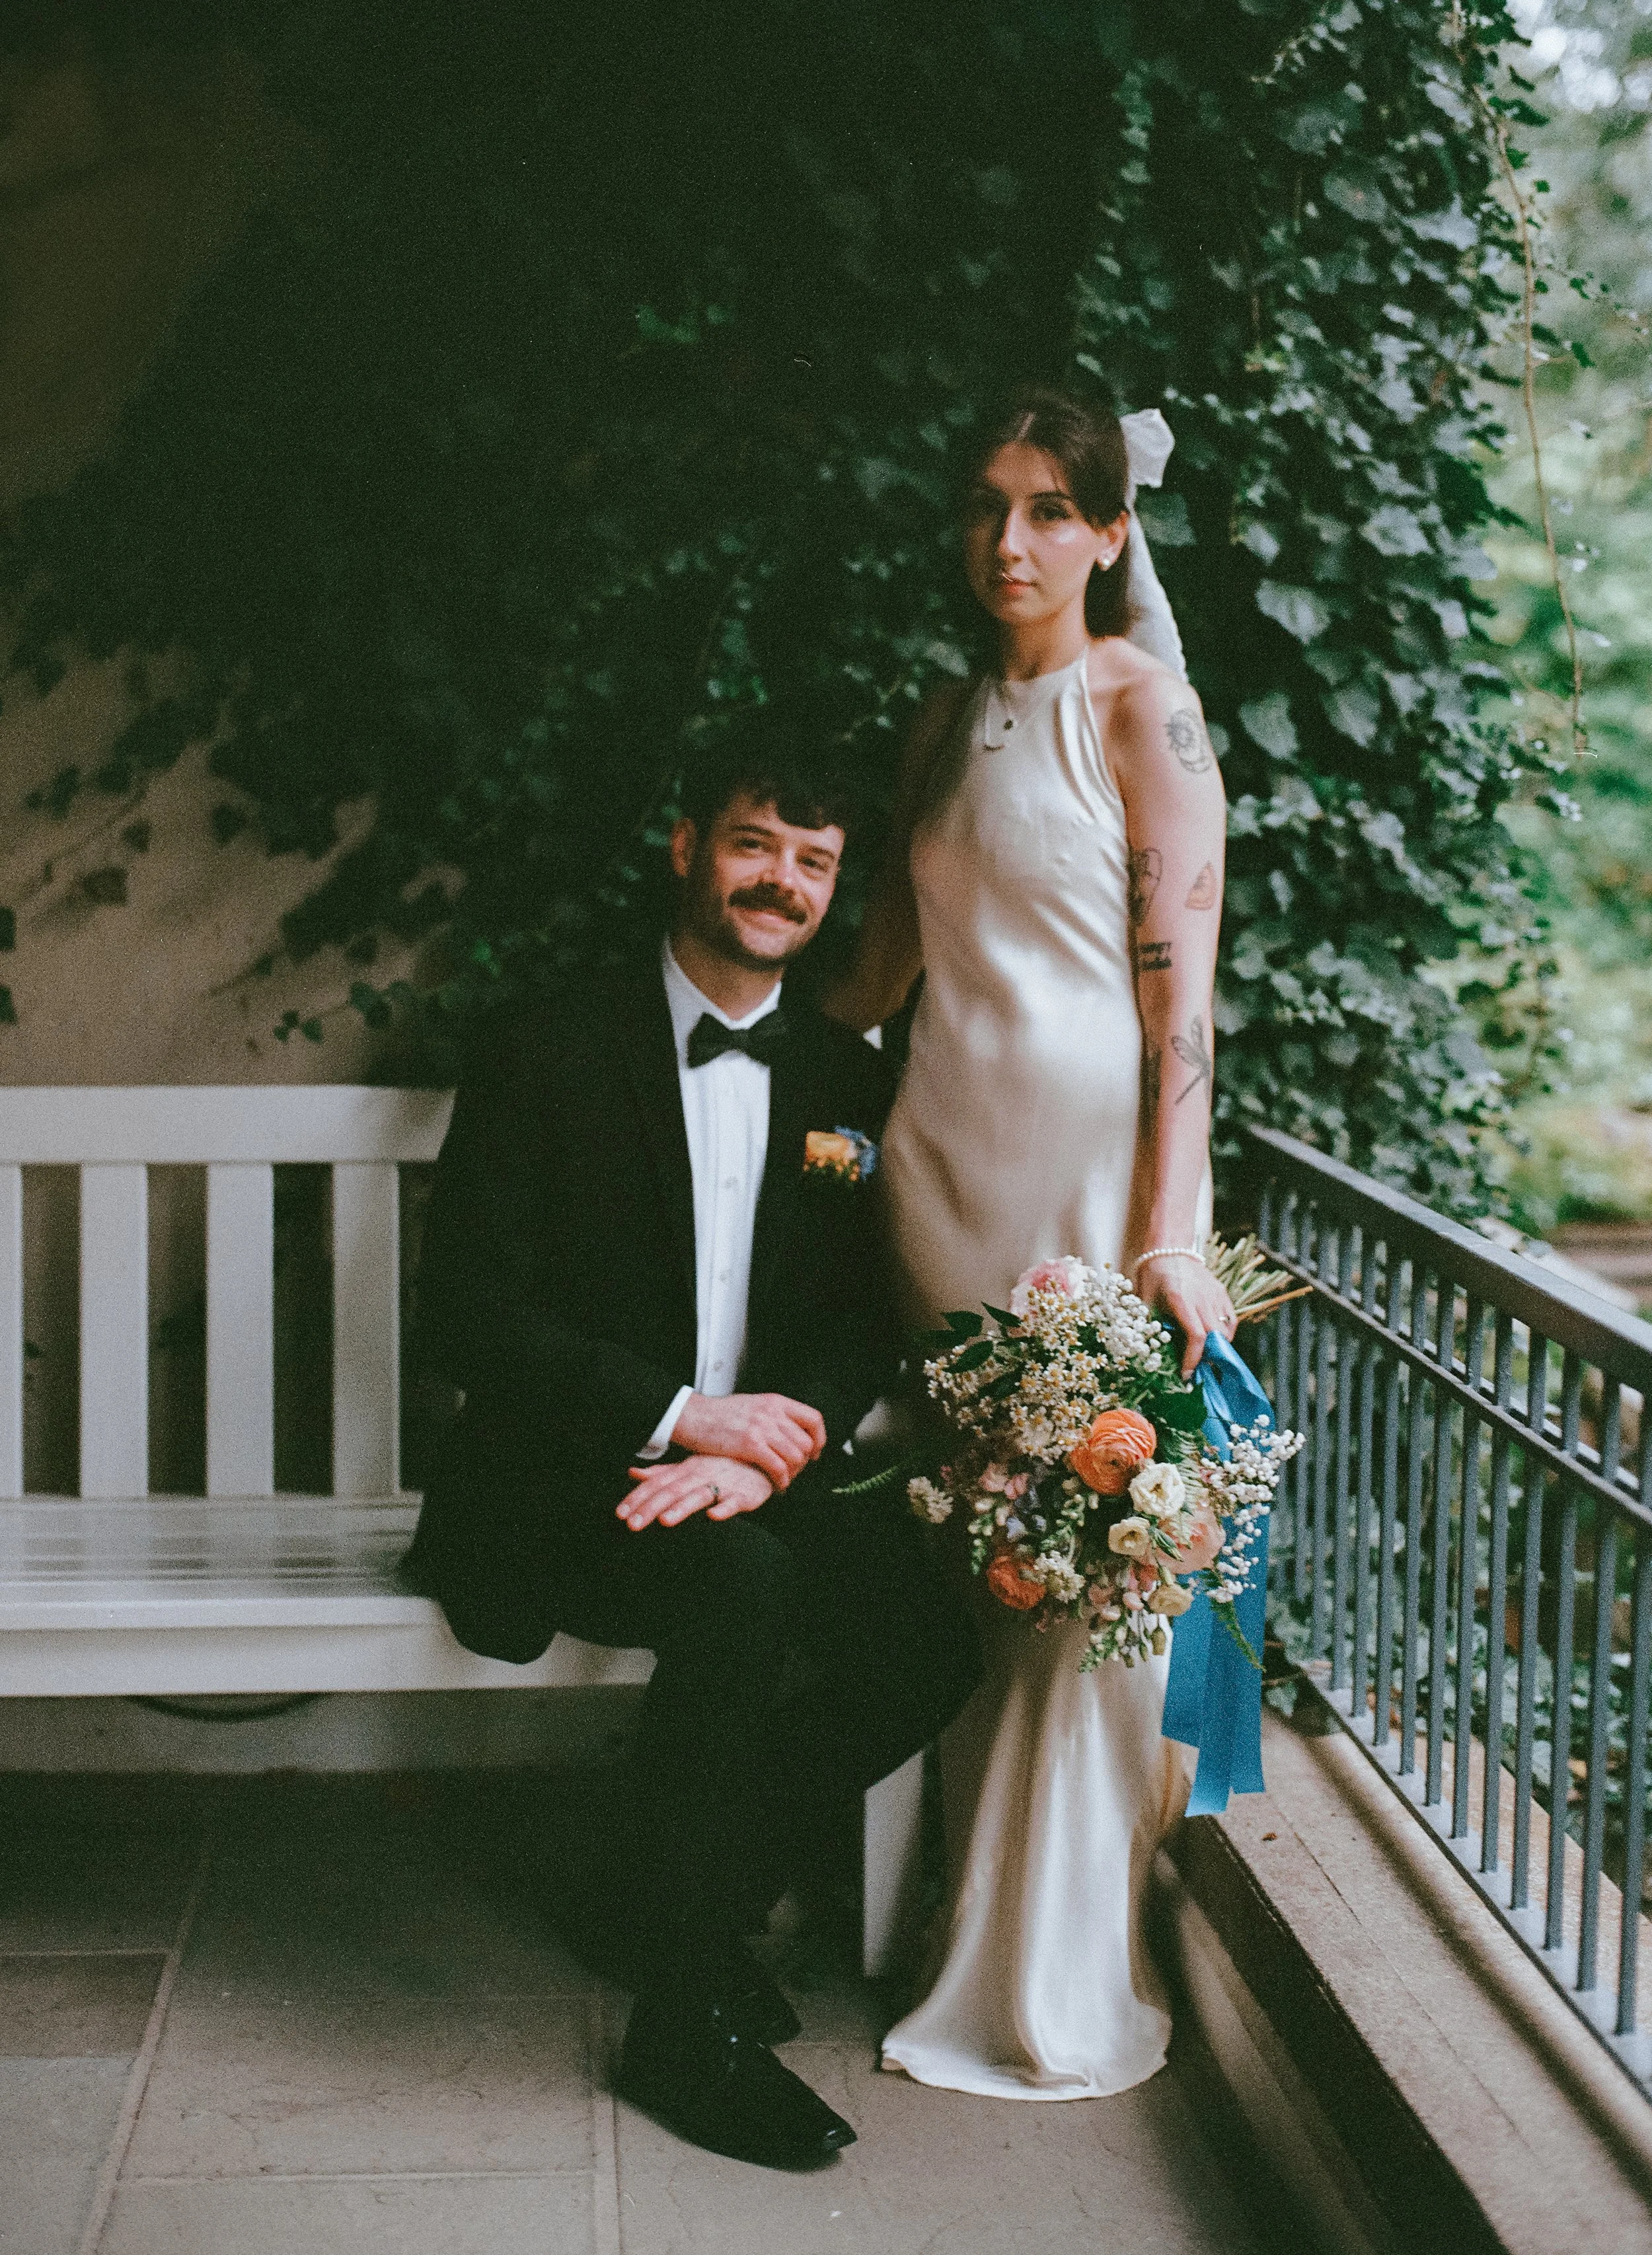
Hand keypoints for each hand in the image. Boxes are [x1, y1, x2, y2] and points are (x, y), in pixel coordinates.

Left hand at [618, 1456, 772, 1530]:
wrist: (763, 1459)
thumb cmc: (721, 1465)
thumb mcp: (689, 1466)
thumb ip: (662, 1473)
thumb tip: (632, 1473)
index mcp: (685, 1470)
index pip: (657, 1484)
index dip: (637, 1498)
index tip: (619, 1514)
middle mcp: (700, 1475)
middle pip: (672, 1491)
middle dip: (651, 1508)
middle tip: (632, 1525)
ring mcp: (723, 1483)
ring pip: (699, 1495)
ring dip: (682, 1508)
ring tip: (665, 1521)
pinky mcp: (744, 1494)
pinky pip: (734, 1502)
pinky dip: (724, 1508)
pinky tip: (713, 1516)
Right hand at [671, 1390, 825, 1488]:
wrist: (693, 1416)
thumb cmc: (720, 1414)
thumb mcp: (753, 1403)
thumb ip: (773, 1414)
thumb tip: (791, 1428)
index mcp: (776, 1401)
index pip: (813, 1419)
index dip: (819, 1439)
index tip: (814, 1452)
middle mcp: (773, 1413)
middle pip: (806, 1442)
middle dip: (804, 1461)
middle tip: (795, 1471)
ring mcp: (762, 1428)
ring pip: (795, 1456)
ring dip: (793, 1473)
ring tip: (785, 1479)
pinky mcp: (750, 1445)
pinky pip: (778, 1467)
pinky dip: (782, 1480)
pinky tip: (777, 1485)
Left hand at [1138, 1254, 1236, 1378]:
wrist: (1169, 1249)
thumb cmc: (1153, 1277)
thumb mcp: (1146, 1302)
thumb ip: (1151, 1327)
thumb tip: (1152, 1355)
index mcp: (1181, 1300)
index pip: (1196, 1336)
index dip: (1193, 1359)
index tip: (1187, 1374)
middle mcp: (1202, 1298)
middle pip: (1215, 1337)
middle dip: (1207, 1358)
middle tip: (1195, 1369)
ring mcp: (1215, 1295)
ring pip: (1226, 1330)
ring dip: (1217, 1348)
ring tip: (1203, 1356)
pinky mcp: (1222, 1293)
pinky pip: (1230, 1320)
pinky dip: (1224, 1335)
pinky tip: (1212, 1341)